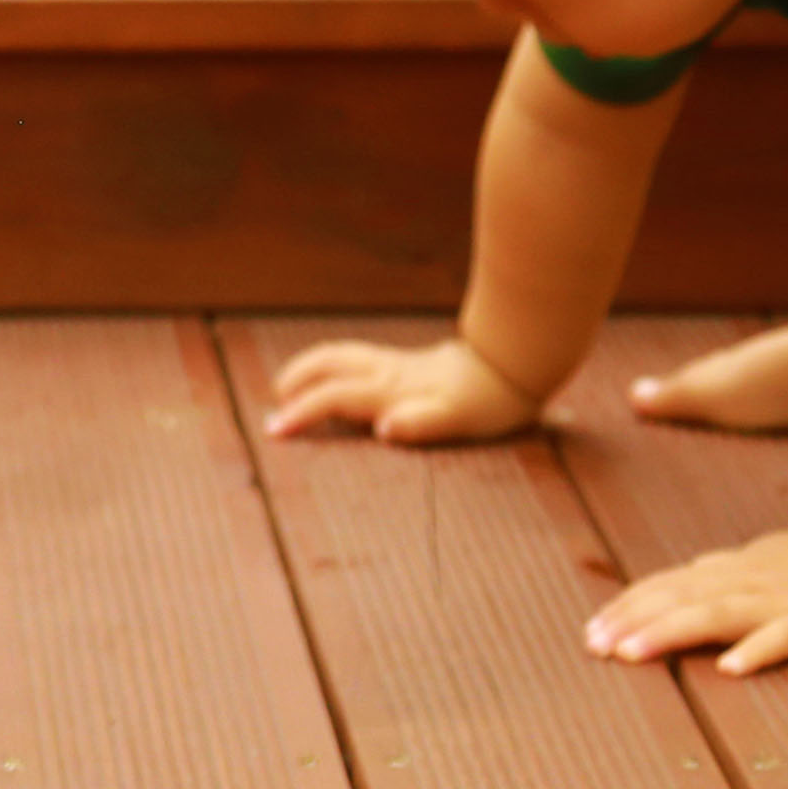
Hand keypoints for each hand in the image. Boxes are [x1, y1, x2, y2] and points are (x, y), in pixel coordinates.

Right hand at [267, 334, 545, 446]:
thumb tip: (385, 429)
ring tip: (289, 387)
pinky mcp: (403, 364)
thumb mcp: (458, 421)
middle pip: (325, 364)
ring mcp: (393, 365)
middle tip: (274, 407)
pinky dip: (330, 368)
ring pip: (337, 356)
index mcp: (389, 390)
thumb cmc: (485, 404)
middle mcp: (384, 373)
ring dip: (308, 369)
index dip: (300, 412)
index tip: (274, 432)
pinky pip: (354, 360)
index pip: (332, 397)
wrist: (513, 371)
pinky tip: (336, 381)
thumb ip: (421, 424)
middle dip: (293, 382)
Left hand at [585, 520, 787, 672]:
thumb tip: (681, 578)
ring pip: (719, 613)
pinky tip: (731, 669)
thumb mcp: (763, 561)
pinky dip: (759, 649)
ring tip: (633, 654)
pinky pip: (787, 635)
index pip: (669, 586)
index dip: (629, 606)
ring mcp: (784, 600)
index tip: (589, 632)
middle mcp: (748, 581)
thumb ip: (722, 574)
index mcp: (732, 571)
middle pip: (681, 599)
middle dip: (634, 621)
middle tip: (593, 646)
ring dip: (672, 631)